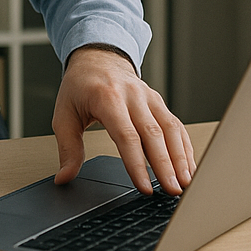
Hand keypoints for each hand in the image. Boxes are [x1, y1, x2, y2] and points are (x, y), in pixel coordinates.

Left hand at [51, 46, 195, 195]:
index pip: (125, 135)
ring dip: (180, 158)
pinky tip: (187, 168)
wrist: (96, 58)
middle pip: (153, 134)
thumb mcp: (64, 114)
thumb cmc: (79, 87)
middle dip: (165, 166)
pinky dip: (184, 148)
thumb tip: (64, 178)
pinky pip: (176, 126)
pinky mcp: (159, 102)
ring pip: (170, 129)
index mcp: (106, 97)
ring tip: (185, 184)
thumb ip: (67, 148)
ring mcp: (148, 97)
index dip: (137, 163)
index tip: (145, 188)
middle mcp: (132, 95)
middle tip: (172, 192)